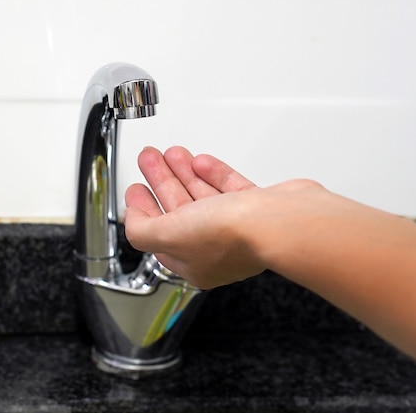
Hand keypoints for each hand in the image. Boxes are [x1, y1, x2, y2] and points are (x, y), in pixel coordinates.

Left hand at [124, 146, 262, 288]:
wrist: (281, 222)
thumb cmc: (233, 235)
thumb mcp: (169, 234)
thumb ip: (143, 230)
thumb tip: (133, 220)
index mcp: (194, 263)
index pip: (160, 237)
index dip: (144, 212)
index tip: (136, 191)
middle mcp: (218, 248)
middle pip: (180, 211)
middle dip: (162, 182)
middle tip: (150, 160)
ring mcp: (240, 228)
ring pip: (204, 196)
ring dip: (184, 173)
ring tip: (171, 153)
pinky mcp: (259, 208)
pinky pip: (230, 188)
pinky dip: (213, 174)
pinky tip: (200, 162)